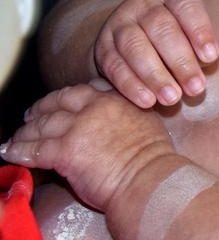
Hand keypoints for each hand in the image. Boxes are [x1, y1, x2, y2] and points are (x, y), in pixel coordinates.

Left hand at [0, 83, 174, 210]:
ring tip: (18, 137)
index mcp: (118, 99)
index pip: (87, 89)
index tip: (66, 102)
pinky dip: (19, 151)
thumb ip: (130, 115)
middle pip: (60, 100)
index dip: (72, 95)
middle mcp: (97, 107)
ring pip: (44, 124)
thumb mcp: (148, 123)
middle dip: (43, 106)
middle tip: (33, 114)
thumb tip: (120, 123)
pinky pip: (35, 149)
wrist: (149, 179)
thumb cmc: (154, 160)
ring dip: (27, 131)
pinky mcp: (65, 150)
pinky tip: (12, 153)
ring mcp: (79, 127)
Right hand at [94, 0, 218, 107]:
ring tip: (173, 98)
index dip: (199, 30)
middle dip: (181, 61)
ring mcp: (119, 24)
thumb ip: (199, 50)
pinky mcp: (103, 47)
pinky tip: (148, 101)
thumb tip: (204, 74)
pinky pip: (115, 65)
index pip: (185, 6)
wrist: (130, 37)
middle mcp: (143, 6)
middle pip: (161, 28)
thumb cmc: (175, 40)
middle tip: (196, 88)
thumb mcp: (190, 35)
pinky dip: (131, 85)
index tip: (212, 57)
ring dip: (155, 75)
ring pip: (135, 46)